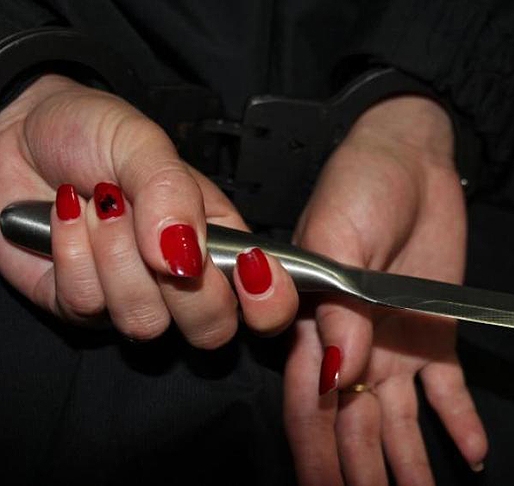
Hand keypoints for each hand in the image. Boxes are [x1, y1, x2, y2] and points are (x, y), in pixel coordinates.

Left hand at [0, 75, 297, 347]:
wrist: (14, 135)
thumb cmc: (92, 132)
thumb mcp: (144, 143)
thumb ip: (174, 193)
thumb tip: (186, 258)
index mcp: (221, 242)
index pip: (268, 300)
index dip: (270, 302)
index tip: (253, 271)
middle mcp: (185, 280)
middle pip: (213, 329)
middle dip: (182, 285)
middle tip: (153, 229)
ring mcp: (134, 298)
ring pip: (145, 322)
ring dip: (115, 254)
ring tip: (100, 205)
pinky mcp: (83, 307)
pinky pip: (87, 306)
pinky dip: (72, 252)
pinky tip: (67, 218)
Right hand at [283, 96, 487, 484]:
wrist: (411, 158)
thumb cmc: (360, 185)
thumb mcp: (339, 236)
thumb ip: (339, 308)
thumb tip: (339, 374)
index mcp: (316, 324)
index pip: (313, 404)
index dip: (318, 452)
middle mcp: (353, 345)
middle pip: (354, 424)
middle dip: (360, 471)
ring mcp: (395, 343)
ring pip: (399, 420)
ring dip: (409, 464)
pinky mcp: (436, 333)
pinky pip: (447, 388)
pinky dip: (458, 421)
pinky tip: (471, 455)